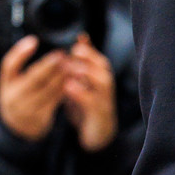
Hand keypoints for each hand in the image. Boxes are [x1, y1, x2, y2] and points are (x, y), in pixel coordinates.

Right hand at [0, 35, 66, 140]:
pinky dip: (66, 88)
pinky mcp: (42, 116)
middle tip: (63, 53)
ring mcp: (28, 108)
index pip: (9, 65)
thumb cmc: (17, 95)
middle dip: (50, 64)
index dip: (20, 52)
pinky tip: (75, 79)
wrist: (17, 127)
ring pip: (48, 89)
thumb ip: (18, 63)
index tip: (34, 40)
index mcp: (6, 84)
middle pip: (33, 78)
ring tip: (74, 64)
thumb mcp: (11, 81)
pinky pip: (56, 100)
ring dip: (62, 75)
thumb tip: (34, 40)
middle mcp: (14, 96)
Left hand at [62, 36, 117, 151]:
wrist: (97, 136)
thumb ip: (79, 66)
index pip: (98, 58)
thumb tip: (76, 43)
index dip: (90, 48)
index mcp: (101, 79)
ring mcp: (105, 101)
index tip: (80, 37)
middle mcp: (106, 88)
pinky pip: (93, 102)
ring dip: (87, 72)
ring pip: (103, 82)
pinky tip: (68, 86)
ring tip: (71, 66)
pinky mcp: (99, 116)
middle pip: (104, 66)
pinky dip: (81, 92)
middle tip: (75, 50)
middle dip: (90, 56)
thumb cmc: (88, 108)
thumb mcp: (81, 85)